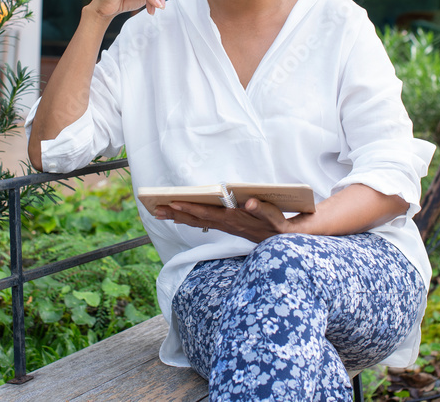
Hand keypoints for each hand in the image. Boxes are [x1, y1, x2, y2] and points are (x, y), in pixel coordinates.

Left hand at [155, 198, 292, 242]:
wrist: (283, 239)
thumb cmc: (277, 224)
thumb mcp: (273, 216)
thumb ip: (261, 208)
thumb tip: (248, 201)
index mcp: (233, 219)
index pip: (207, 214)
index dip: (190, 208)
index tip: (173, 202)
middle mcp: (226, 224)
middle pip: (196, 219)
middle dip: (176, 213)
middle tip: (156, 210)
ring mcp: (226, 226)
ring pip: (198, 222)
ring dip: (179, 217)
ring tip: (161, 213)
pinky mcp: (228, 226)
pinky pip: (204, 222)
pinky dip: (190, 219)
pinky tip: (180, 218)